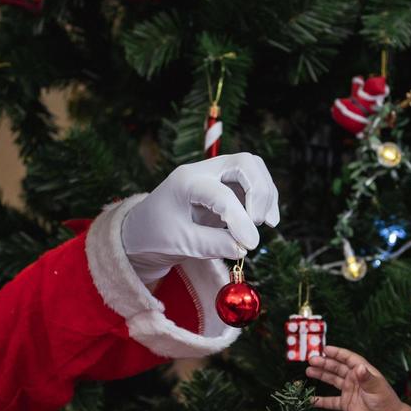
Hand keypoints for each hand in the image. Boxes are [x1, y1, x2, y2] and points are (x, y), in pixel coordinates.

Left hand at [121, 153, 280, 285]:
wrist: (142, 231)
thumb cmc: (155, 235)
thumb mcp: (180, 243)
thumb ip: (212, 245)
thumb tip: (243, 247)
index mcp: (186, 182)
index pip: (221, 195)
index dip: (240, 220)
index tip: (249, 245)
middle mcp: (203, 171)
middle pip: (245, 163)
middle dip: (259, 192)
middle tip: (259, 223)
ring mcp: (216, 175)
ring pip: (253, 168)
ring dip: (265, 193)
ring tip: (265, 222)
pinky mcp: (225, 186)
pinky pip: (253, 182)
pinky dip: (264, 197)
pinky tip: (267, 219)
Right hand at [305, 345, 404, 410]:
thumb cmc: (384, 399)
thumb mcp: (376, 386)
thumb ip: (366, 377)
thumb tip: (358, 367)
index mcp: (362, 371)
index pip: (348, 359)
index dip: (337, 353)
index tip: (325, 349)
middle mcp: (354, 379)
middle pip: (337, 368)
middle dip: (324, 363)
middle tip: (311, 360)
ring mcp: (348, 391)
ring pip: (332, 380)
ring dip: (321, 375)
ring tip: (309, 371)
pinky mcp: (345, 404)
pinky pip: (330, 401)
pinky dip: (321, 401)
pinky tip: (311, 399)